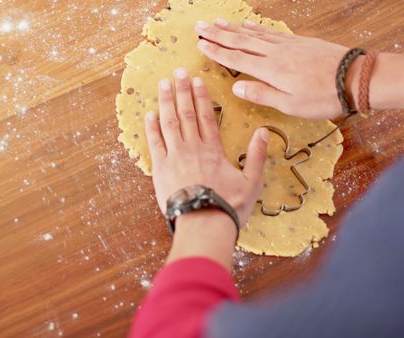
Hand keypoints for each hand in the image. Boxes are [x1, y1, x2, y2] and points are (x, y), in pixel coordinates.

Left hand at [146, 68, 268, 227]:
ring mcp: (175, 157)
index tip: (197, 80)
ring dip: (166, 102)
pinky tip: (150, 114)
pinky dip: (152, 127)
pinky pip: (155, 143)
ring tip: (163, 85)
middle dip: (181, 91)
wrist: (204, 224)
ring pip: (169, 123)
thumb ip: (257, 155)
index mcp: (213, 150)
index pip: (206, 116)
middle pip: (185, 113)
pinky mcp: (160, 169)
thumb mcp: (252, 182)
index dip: (201, 96)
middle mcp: (193, 148)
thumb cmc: (229, 206)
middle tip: (177, 72)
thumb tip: (263, 131)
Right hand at [194, 19, 355, 119]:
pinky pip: (270, 33)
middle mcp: (274, 54)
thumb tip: (236, 86)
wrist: (354, 78)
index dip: (216, 51)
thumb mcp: (290, 105)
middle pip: (240, 41)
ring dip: (233, 28)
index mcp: (270, 71)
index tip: (200, 44)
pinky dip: (256, 28)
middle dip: (218, 34)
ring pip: (253, 34)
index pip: (236, 58)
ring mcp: (286, 45)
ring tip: (217, 22)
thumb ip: (261, 94)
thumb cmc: (322, 97)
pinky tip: (248, 25)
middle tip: (200, 26)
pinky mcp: (298, 42)